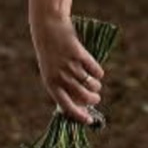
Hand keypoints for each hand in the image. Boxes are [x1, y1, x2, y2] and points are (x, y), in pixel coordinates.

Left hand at [29, 9, 103, 123]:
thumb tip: (79, 104)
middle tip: (96, 98)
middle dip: (93, 99)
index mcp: (50, 83)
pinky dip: (98, 73)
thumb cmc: (50, 52)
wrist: (48, 26)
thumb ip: (62, 86)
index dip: (79, 115)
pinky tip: (97, 72)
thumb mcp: (51, 71)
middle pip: (83, 96)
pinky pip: (95, 69)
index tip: (89, 121)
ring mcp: (70, 65)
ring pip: (91, 84)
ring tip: (96, 84)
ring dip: (96, 86)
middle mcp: (60, 76)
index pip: (66, 106)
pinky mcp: (79, 54)